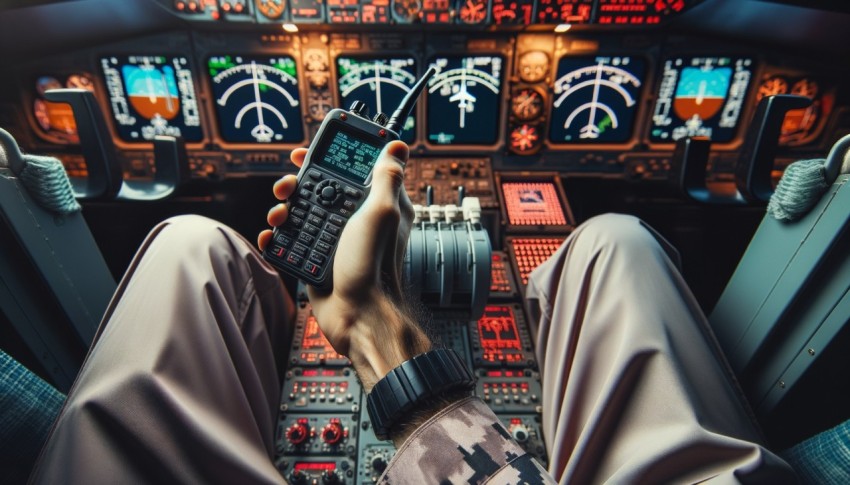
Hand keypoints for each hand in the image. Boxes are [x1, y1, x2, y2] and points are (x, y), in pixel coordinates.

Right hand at [258, 141, 430, 391]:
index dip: (329, 156)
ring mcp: (333, 238)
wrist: (356, 314)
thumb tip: (396, 145)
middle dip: (297, 183)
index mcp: (375, 204)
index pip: (351, 168)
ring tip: (279, 217)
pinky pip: (290, 241)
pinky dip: (277, 238)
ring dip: (283, 210)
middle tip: (286, 187)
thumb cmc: (373, 266)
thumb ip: (386, 177)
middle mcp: (354, 219)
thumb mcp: (381, 213)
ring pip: (301, 212)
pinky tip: (271, 237)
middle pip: (318, 187)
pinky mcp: (316, 257)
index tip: (308, 152)